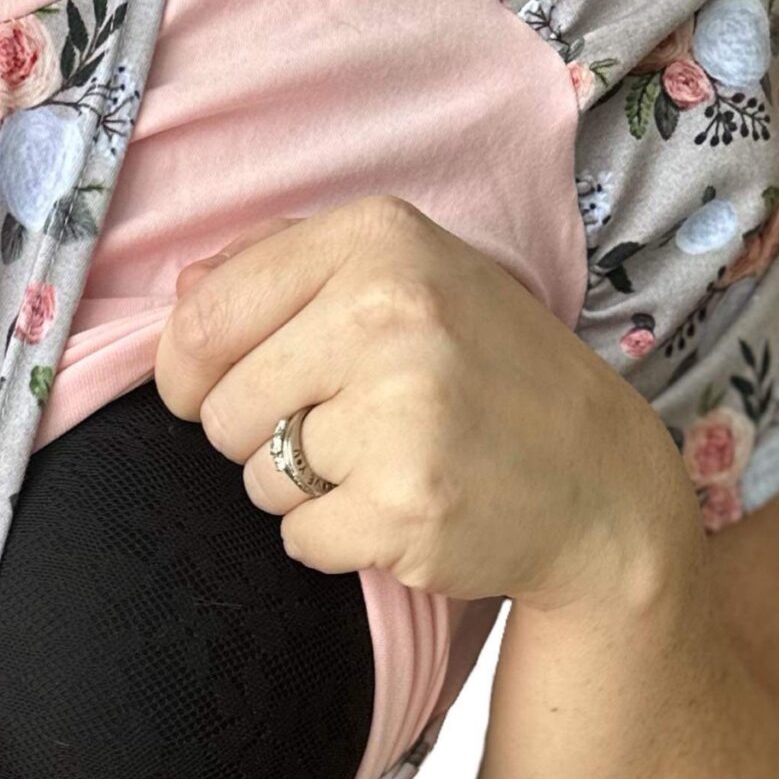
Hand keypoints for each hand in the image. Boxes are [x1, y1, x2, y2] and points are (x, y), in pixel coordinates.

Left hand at [154, 195, 702, 615]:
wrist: (597, 480)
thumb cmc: (484, 372)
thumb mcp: (407, 275)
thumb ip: (285, 264)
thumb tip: (180, 287)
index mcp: (378, 241)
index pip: (204, 317)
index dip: (186, 371)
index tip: (212, 390)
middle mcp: (388, 314)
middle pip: (221, 409)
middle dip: (257, 436)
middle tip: (338, 431)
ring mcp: (400, 413)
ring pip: (256, 479)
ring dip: (299, 489)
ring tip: (379, 463)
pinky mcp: (405, 505)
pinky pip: (298, 537)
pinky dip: (333, 537)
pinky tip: (396, 508)